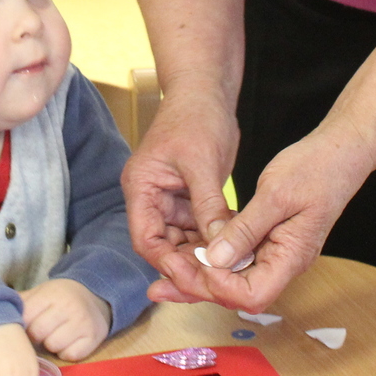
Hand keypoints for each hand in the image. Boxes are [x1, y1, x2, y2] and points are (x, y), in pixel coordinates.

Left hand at [19, 279, 110, 360]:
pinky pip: (69, 356)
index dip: (23, 324)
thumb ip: (20, 302)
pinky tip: (68, 341)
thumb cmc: (60, 298)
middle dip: (37, 336)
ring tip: (56, 334)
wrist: (94, 298)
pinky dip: (66, 352)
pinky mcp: (93, 339)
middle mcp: (69, 307)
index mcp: (51, 294)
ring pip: (53, 347)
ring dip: (51, 345)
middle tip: (42, 330)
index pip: (26, 317)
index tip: (26, 324)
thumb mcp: (40, 292)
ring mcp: (83, 323)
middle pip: (38, 334)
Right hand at [120, 93, 239, 302]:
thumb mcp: (203, 163)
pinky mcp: (190, 198)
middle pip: (164, 245)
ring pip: (183, 241)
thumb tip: (218, 247)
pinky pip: (199, 229)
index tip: (194, 278)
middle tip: (216, 284)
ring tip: (229, 273)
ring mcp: (170, 199)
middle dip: (188, 265)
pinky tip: (234, 252)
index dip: (167, 263)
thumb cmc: (195, 116)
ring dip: (204, 256)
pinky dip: (214, 241)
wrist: (206, 91)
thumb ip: (208, 205)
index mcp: (141, 187)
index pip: (146, 238)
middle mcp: (151, 197)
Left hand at [174, 127, 366, 313]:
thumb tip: (215, 259)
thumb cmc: (315, 169)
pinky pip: (237, 258)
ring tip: (163, 272)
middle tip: (159, 286)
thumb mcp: (275, 194)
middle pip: (237, 293)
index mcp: (291, 257)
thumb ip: (245, 229)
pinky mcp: (268, 240)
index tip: (196, 263)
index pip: (252, 294)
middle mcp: (284, 262)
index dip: (220, 287)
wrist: (340, 153)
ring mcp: (276, 252)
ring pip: (233, 277)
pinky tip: (187, 251)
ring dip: (200, 275)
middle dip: (198, 288)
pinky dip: (212, 257)